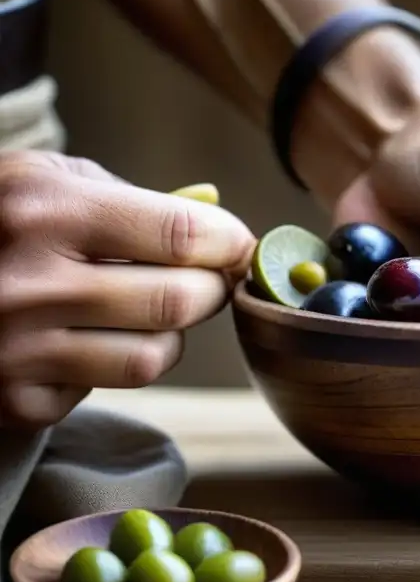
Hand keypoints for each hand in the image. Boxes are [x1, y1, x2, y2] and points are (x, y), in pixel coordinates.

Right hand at [0, 151, 254, 429]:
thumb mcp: (47, 180)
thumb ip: (134, 198)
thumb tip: (217, 214)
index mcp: (44, 210)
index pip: (182, 235)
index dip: (228, 242)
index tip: (236, 245)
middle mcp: (29, 283)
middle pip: (181, 301)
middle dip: (209, 288)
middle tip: (202, 278)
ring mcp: (16, 351)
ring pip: (155, 356)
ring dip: (169, 333)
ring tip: (145, 309)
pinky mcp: (13, 401)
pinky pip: (106, 390)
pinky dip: (112, 364)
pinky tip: (83, 338)